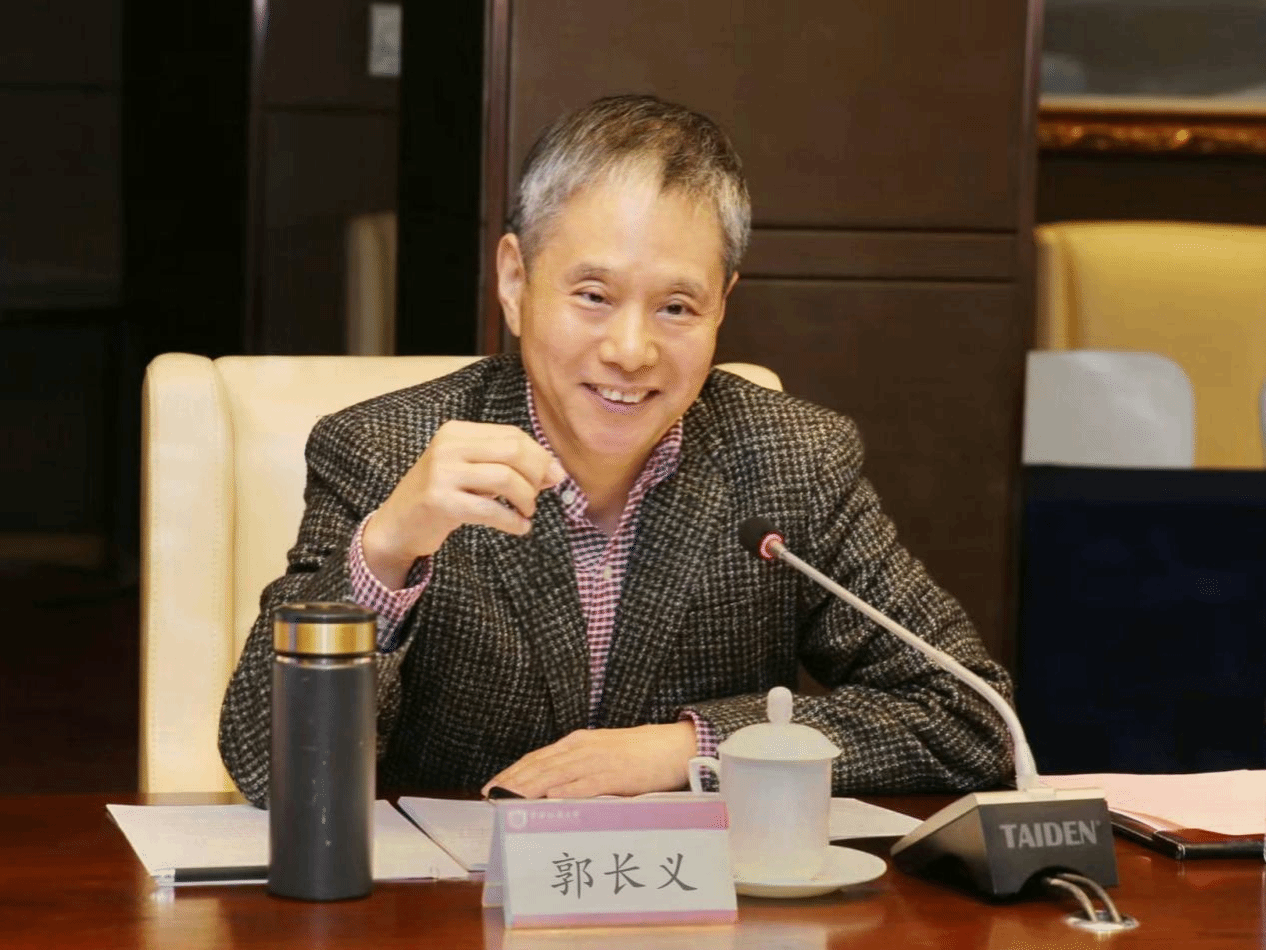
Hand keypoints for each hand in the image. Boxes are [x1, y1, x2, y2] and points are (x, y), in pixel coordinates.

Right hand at [362, 420, 564, 587]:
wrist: (397, 525)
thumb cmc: (442, 496)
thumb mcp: (471, 472)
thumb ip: (508, 466)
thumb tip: (556, 472)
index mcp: (456, 432)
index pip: (511, 435)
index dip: (539, 455)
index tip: (553, 476)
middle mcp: (447, 447)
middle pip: (512, 451)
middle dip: (536, 474)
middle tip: (539, 495)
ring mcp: (442, 474)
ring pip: (505, 479)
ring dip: (526, 499)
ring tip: (526, 512)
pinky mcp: (441, 503)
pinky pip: (491, 509)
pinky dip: (513, 521)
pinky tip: (520, 528)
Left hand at [480, 722, 697, 798]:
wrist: (672, 746)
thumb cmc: (636, 754)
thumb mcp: (600, 753)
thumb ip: (576, 766)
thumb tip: (547, 786)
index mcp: (577, 742)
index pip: (536, 757)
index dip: (512, 772)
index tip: (491, 787)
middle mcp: (583, 748)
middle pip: (541, 765)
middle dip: (514, 782)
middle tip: (491, 797)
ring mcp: (599, 760)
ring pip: (558, 774)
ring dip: (532, 788)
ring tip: (510, 800)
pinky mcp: (617, 774)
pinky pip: (588, 783)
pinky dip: (568, 791)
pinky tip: (552, 799)